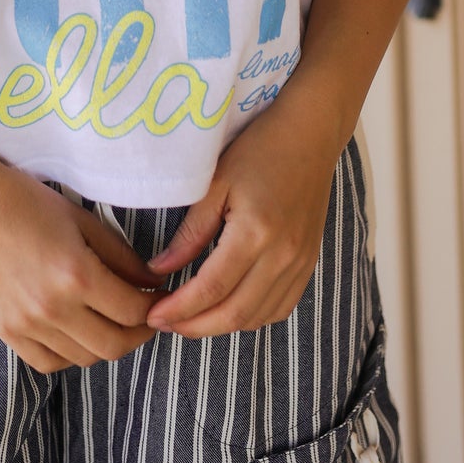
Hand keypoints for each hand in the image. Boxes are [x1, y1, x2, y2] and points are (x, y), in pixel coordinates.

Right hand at [0, 154, 164, 373]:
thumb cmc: (27, 201)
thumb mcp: (83, 220)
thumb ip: (121, 257)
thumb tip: (152, 284)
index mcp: (77, 275)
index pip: (133, 311)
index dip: (155, 307)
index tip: (161, 298)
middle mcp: (53, 308)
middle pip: (115, 345)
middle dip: (139, 333)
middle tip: (145, 317)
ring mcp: (27, 326)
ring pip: (85, 359)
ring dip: (106, 343)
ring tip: (111, 321)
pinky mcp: (7, 333)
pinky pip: (50, 363)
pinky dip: (71, 355)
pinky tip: (77, 332)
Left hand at [144, 86, 341, 337]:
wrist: (310, 136)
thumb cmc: (259, 150)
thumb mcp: (215, 183)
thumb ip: (190, 232)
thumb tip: (159, 270)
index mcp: (255, 233)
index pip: (212, 289)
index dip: (180, 310)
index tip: (153, 316)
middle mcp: (282, 256)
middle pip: (235, 314)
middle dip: (195, 327)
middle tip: (165, 324)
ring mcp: (300, 263)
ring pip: (258, 317)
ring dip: (221, 326)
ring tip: (190, 318)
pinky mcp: (308, 264)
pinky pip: (280, 308)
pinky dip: (251, 317)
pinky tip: (229, 307)